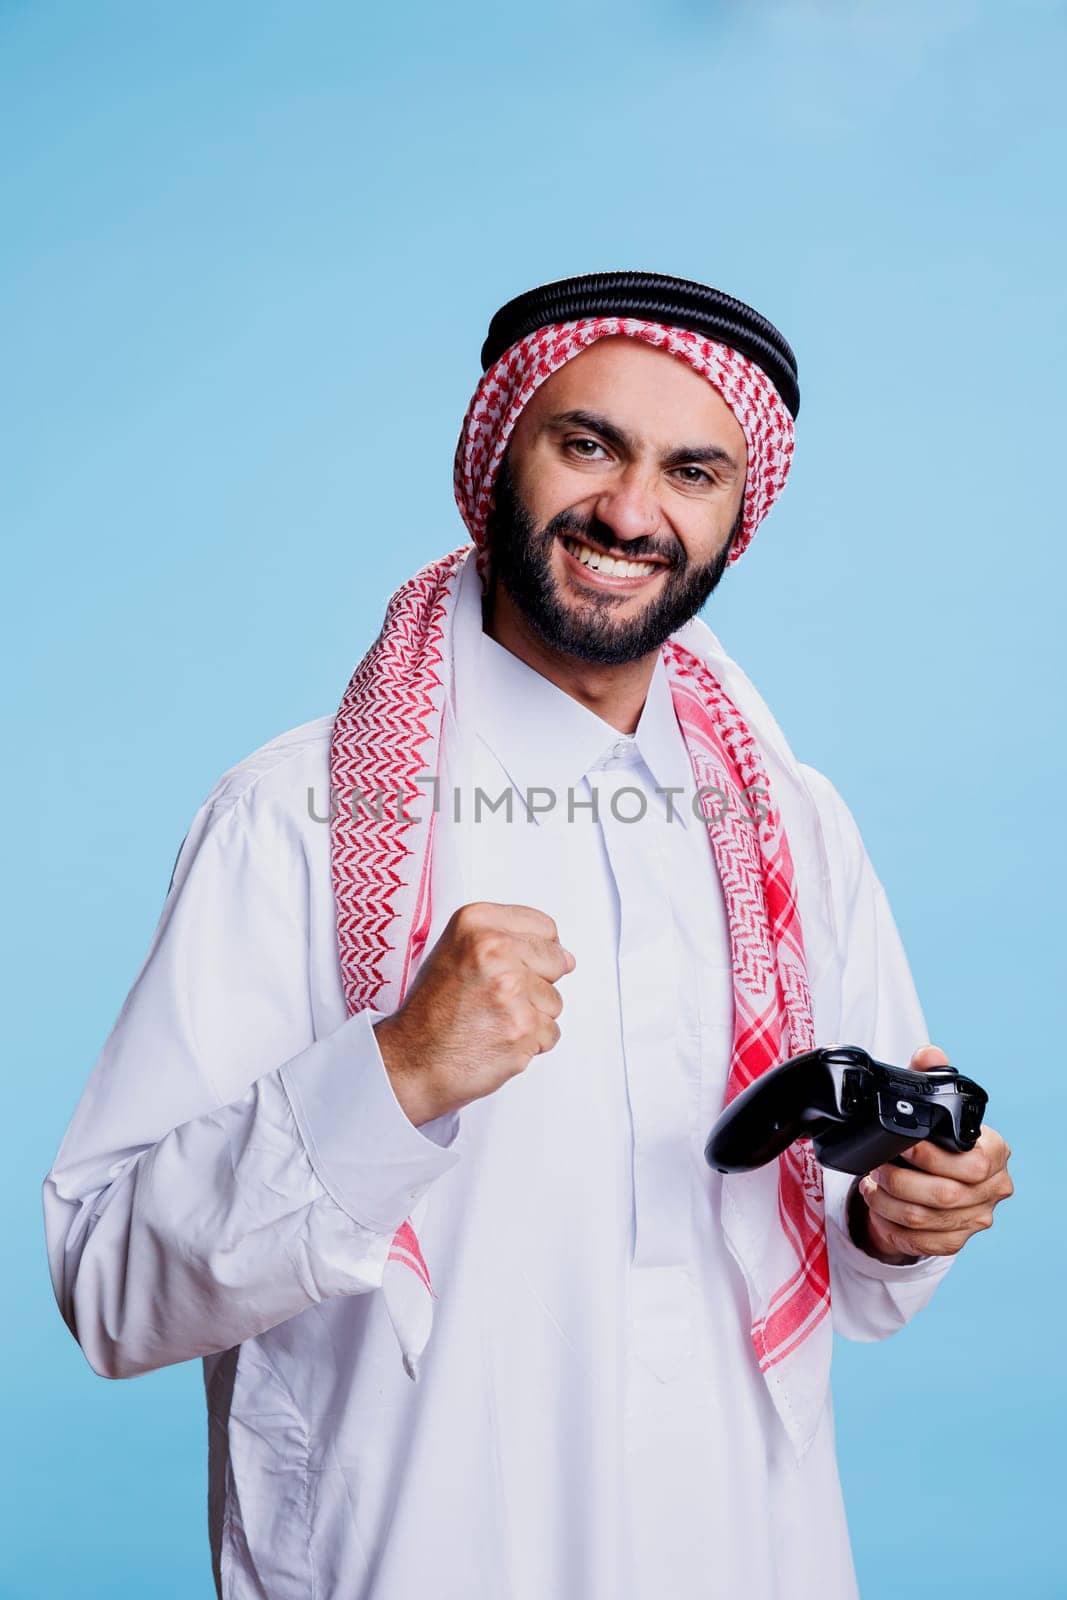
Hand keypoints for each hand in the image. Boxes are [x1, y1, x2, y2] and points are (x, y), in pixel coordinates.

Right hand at [372, 902, 574, 1126]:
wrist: (412, 1061)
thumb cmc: (432, 1012)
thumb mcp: (457, 951)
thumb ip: (507, 940)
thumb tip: (565, 956)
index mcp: (477, 922)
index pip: (545, 928)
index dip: (533, 952)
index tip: (510, 967)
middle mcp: (494, 949)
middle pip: (558, 962)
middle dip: (536, 984)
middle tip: (496, 998)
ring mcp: (510, 989)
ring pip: (555, 1001)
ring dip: (532, 1016)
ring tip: (493, 1020)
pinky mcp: (522, 1027)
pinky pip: (551, 1032)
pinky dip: (529, 1043)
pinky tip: (497, 1039)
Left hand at [851, 1045, 1013, 1263]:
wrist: (934, 1182)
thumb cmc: (936, 1140)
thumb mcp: (934, 1106)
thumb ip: (930, 1076)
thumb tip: (928, 1053)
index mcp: (994, 1153)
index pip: (970, 1162)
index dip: (930, 1156)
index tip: (899, 1144)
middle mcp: (993, 1189)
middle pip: (944, 1194)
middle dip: (900, 1179)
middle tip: (876, 1166)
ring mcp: (975, 1219)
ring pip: (925, 1219)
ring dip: (888, 1201)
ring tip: (871, 1183)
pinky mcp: (955, 1242)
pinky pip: (920, 1241)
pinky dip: (891, 1223)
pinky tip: (879, 1205)